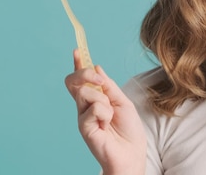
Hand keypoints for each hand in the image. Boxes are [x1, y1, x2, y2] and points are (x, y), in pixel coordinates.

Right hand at [64, 49, 145, 174]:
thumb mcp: (122, 102)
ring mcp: (82, 117)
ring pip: (85, 93)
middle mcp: (84, 107)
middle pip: (73, 82)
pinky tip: (107, 125)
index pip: (81, 79)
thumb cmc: (128, 131)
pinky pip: (93, 109)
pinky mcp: (83, 128)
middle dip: (84, 74)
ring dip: (103, 100)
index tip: (77, 50)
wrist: (132, 154)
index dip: (78, 64)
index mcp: (94, 99)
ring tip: (110, 116)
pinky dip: (105, 114)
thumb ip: (109, 86)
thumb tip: (97, 67)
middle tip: (99, 81)